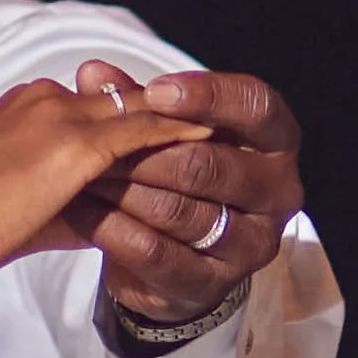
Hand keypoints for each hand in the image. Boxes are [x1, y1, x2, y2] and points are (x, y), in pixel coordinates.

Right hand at [0, 82, 213, 285]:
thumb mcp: (25, 210)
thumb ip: (71, 203)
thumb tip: (106, 218)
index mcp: (28, 108)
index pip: (100, 107)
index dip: (141, 118)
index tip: (177, 132)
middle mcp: (47, 100)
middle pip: (126, 101)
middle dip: (171, 112)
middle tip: (217, 126)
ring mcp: (61, 117)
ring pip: (139, 110)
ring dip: (182, 120)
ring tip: (225, 134)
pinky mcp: (74, 144)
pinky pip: (141, 131)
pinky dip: (177, 132)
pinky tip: (209, 141)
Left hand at [72, 64, 301, 323]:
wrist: (174, 261)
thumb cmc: (177, 177)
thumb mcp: (164, 134)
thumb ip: (136, 103)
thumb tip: (92, 74)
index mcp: (275, 143)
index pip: (256, 107)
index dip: (207, 96)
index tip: (156, 91)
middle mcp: (277, 192)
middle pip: (207, 164)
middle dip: (144, 152)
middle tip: (95, 141)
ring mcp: (250, 243)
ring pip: (178, 210)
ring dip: (122, 190)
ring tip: (82, 174)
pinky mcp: (212, 283)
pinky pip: (154, 251)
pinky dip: (110, 228)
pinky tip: (81, 209)